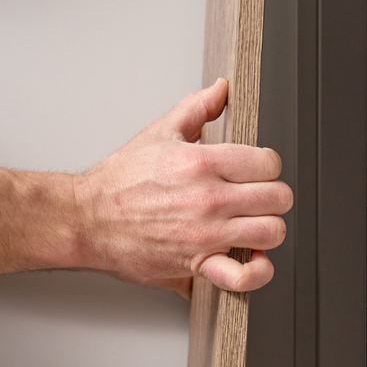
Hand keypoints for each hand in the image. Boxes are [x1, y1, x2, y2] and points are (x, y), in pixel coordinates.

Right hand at [72, 79, 291, 294]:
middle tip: (257, 198)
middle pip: (278, 197)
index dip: (267, 166)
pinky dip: (257, 272)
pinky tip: (254, 260)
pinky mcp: (197, 264)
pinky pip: (243, 277)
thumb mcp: (159, 133)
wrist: (88, 219)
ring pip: (272, 232)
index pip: (269, 162)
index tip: (256, 171)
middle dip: (272, 196)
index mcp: (203, 162)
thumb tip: (221, 90)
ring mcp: (206, 234)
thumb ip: (196, 109)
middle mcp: (209, 199)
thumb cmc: (118, 181)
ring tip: (252, 224)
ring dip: (268, 229)